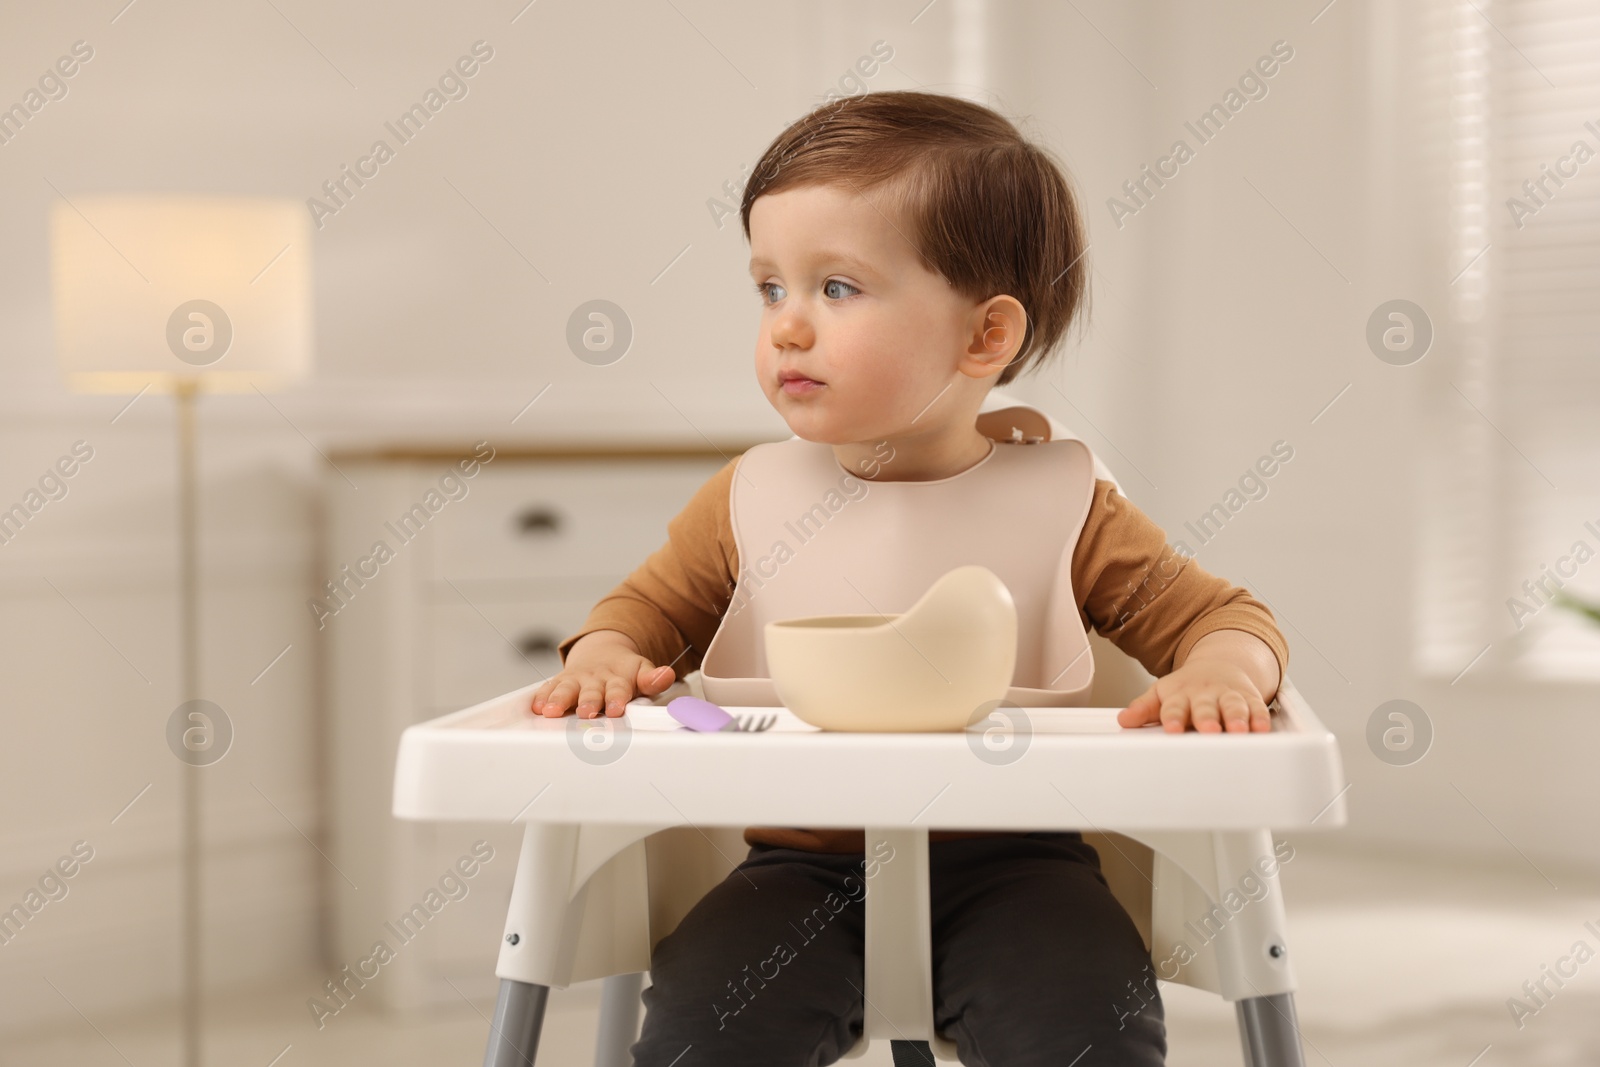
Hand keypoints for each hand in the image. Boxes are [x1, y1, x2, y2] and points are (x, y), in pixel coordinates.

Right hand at [531, 630, 676, 718]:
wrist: (601, 653)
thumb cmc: (623, 671)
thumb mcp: (641, 672)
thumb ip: (653, 679)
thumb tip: (667, 675)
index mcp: (617, 678)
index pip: (618, 689)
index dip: (616, 699)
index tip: (615, 709)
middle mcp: (595, 679)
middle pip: (591, 691)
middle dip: (587, 702)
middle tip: (586, 712)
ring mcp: (576, 680)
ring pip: (566, 689)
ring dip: (559, 700)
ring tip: (552, 711)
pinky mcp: (559, 682)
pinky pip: (548, 688)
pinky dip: (542, 696)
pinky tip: (537, 706)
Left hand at [1116, 658, 1272, 733]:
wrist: (1219, 666)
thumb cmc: (1187, 688)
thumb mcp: (1162, 694)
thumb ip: (1144, 708)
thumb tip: (1124, 720)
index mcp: (1180, 694)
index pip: (1174, 706)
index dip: (1172, 717)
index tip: (1171, 728)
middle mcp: (1205, 694)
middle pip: (1205, 706)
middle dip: (1207, 717)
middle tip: (1207, 728)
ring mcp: (1228, 695)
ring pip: (1233, 706)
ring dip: (1236, 718)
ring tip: (1237, 730)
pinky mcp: (1249, 698)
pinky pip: (1257, 707)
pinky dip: (1260, 717)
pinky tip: (1261, 728)